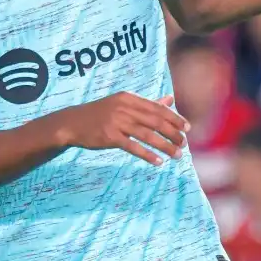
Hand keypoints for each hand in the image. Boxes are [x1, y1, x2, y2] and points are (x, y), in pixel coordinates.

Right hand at [49, 93, 189, 166]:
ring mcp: (117, 122)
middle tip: (184, 144)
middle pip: (156, 122)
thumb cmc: (101, 113)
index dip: (175, 119)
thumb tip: (170, 100)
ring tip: (177, 155)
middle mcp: (124, 108)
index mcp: (130, 98)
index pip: (158, 108)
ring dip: (165, 146)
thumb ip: (147, 103)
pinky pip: (133, 147)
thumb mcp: (123, 104)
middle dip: (173, 134)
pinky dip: (148, 155)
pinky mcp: (110, 137)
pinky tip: (159, 162)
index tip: (188, 128)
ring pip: (148, 135)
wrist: (73, 123)